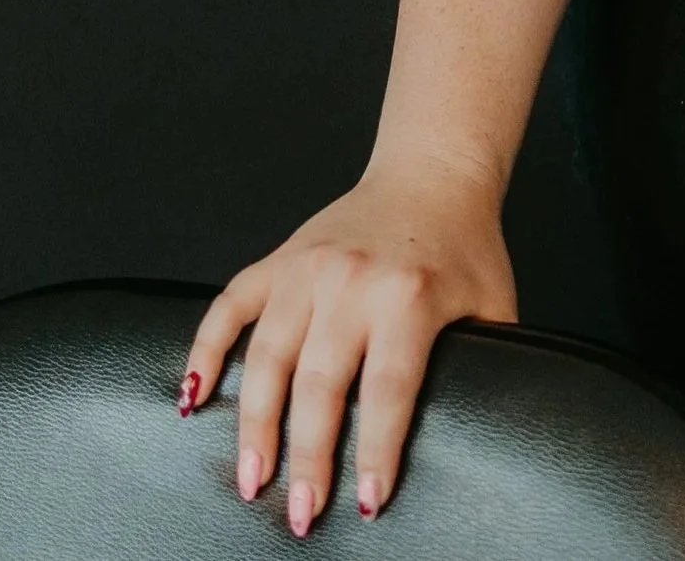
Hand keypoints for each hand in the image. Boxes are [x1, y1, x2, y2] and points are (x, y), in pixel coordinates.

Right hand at [180, 158, 516, 533]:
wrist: (433, 171)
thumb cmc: (465, 245)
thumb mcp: (493, 301)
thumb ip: (489, 361)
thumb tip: (490, 428)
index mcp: (410, 294)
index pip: (389, 390)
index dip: (377, 451)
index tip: (365, 503)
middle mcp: (353, 280)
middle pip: (320, 384)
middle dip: (307, 457)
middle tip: (301, 512)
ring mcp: (309, 266)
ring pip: (268, 357)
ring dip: (255, 426)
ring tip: (252, 481)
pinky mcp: (280, 258)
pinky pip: (229, 306)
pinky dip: (206, 351)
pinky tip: (192, 397)